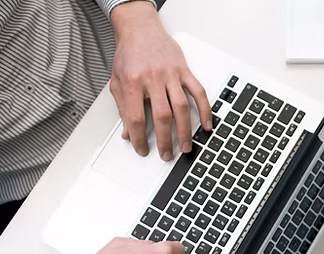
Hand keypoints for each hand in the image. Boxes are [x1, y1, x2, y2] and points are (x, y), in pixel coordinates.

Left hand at [109, 1, 211, 160]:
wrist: (140, 29)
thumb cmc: (129, 54)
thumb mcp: (117, 81)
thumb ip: (123, 108)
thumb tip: (128, 133)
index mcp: (132, 82)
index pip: (136, 117)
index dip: (139, 138)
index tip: (142, 149)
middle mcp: (152, 78)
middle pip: (161, 116)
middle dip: (165, 140)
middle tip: (167, 154)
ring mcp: (170, 74)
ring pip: (181, 107)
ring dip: (184, 130)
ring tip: (185, 146)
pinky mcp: (184, 70)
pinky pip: (198, 92)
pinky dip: (204, 110)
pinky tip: (206, 124)